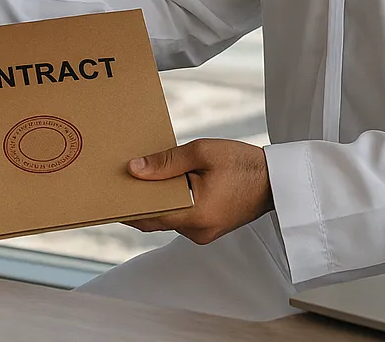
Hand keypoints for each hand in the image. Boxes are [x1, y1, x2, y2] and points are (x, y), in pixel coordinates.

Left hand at [121, 138, 273, 244]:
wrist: (275, 180)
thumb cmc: (243, 164)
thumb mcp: (201, 152)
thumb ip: (166, 162)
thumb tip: (134, 169)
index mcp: (196, 215)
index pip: (149, 215)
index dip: (127, 205)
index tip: (108, 195)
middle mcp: (197, 231)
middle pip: (156, 218)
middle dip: (138, 201)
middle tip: (118, 182)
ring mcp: (203, 233)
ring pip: (168, 218)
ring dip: (156, 201)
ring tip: (140, 177)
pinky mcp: (207, 228)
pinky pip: (180, 217)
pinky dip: (171, 203)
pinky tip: (165, 184)